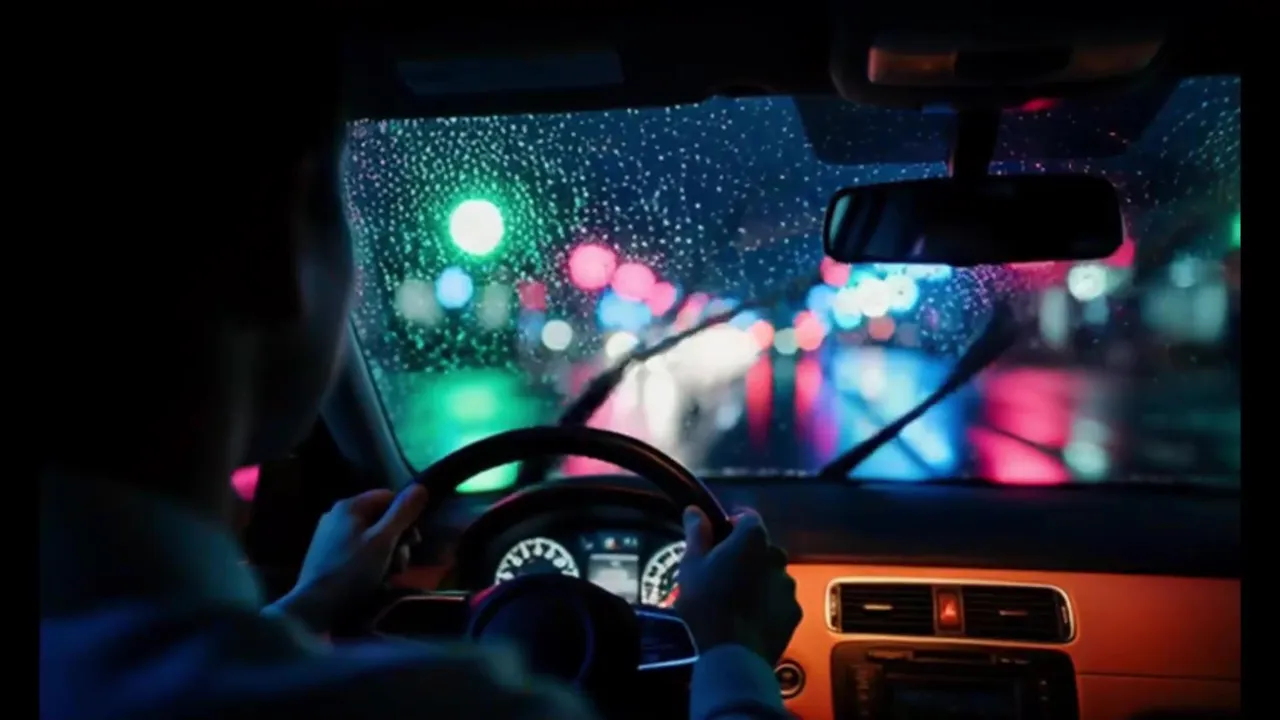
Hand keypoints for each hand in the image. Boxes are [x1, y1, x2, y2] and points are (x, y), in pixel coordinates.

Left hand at [267, 485, 427, 631]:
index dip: (406, 516)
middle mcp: (337, 515)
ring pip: (371, 538)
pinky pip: (358, 551)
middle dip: (397, 541)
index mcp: (350, 506)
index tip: (413, 541)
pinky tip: (371, 581)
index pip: (389, 497)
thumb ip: (403, 512)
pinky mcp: (326, 557)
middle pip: (381, 519)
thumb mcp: (383, 541)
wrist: (314, 609)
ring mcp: (329, 536)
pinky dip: (369, 563)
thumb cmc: (352, 571)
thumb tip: (421, 487)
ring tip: (387, 577)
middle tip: (400, 564)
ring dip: (386, 555)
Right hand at [674, 506, 801, 664]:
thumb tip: (695, 510)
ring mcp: (789, 585)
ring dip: (759, 579)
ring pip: (772, 574)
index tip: (718, 539)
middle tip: (723, 573)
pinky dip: (768, 603)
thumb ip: (697, 533)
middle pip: (761, 547)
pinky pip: (779, 600)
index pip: (747, 517)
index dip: (732, 524)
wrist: (733, 654)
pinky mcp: (794, 612)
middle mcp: (777, 556)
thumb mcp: (692, 565)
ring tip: (737, 599)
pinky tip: (751, 618)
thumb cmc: (706, 603)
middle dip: (746, 554)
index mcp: (752, 538)